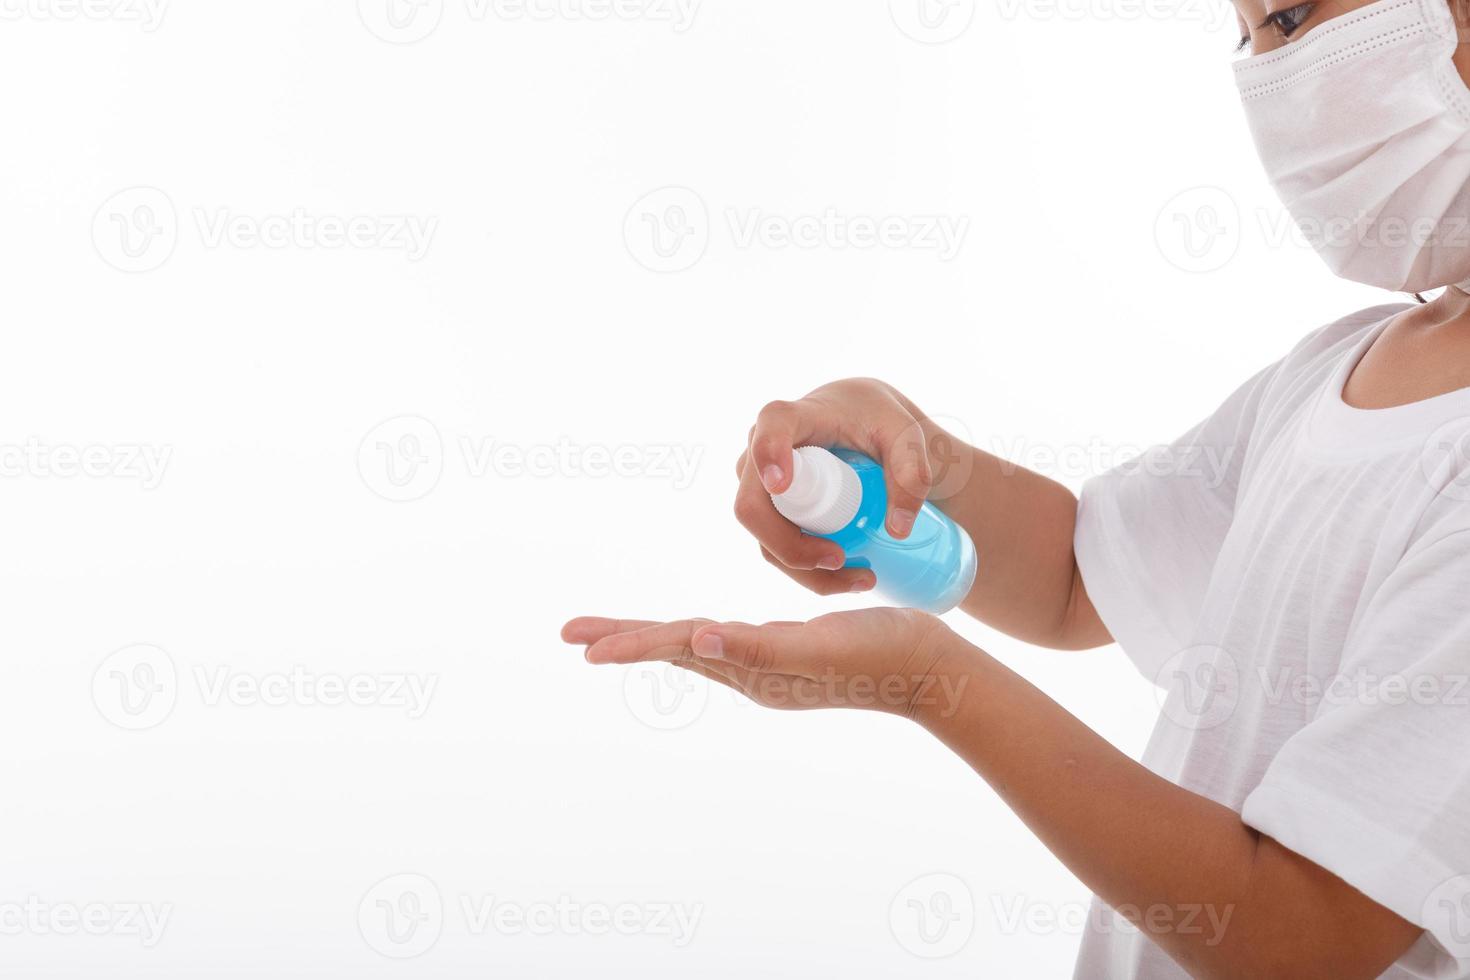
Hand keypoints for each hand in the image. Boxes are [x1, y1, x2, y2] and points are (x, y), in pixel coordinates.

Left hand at [562, 608, 968, 718]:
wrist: (932, 671)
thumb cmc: (880, 655)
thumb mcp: (818, 648)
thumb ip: (758, 647)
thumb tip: (698, 641)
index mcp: (753, 670)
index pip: (680, 648)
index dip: (632, 642)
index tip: (584, 646)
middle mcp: (752, 672)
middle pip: (676, 648)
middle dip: (624, 639)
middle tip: (570, 635)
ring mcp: (769, 667)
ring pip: (695, 646)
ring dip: (651, 638)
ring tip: (611, 636)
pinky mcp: (787, 656)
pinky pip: (726, 643)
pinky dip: (695, 635)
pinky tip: (695, 634)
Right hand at [734, 378, 942, 595]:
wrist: (861, 424)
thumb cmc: (878, 421)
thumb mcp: (905, 436)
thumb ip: (912, 472)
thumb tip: (898, 530)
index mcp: (792, 417)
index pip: (769, 428)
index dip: (767, 456)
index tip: (781, 484)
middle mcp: (760, 452)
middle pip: (753, 506)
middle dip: (791, 545)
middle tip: (841, 559)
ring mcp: (758, 487)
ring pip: (764, 540)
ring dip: (806, 571)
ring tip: (863, 579)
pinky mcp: (769, 514)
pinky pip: (776, 552)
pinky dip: (809, 574)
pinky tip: (849, 579)